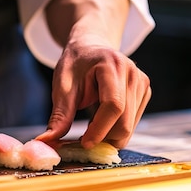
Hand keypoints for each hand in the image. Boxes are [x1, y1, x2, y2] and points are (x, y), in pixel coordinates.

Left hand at [34, 0, 150, 148]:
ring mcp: (142, 83)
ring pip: (130, 126)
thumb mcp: (62, 86)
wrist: (91, 47)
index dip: (99, 129)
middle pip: (124, 121)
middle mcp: (132, 74)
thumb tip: (46, 141)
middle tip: (83, 141)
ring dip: (109, 135)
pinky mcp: (144, 92)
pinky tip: (101, 120)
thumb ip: (59, 115)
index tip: (84, 143)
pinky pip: (132, 122)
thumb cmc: (76, 64)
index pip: (113, 105)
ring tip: (90, 126)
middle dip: (104, 138)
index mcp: (112, 65)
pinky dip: (116, 129)